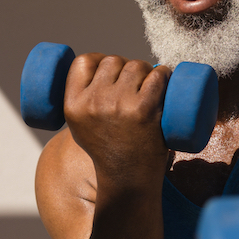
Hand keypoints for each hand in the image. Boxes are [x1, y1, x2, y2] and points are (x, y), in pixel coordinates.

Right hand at [63, 53, 172, 186]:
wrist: (128, 178)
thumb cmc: (108, 150)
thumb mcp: (80, 127)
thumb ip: (82, 100)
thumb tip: (98, 66)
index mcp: (73, 105)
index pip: (83, 62)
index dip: (99, 60)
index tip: (111, 70)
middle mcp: (93, 102)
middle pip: (113, 61)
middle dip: (126, 68)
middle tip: (136, 86)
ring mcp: (119, 105)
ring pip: (136, 65)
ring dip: (147, 72)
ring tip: (150, 89)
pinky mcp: (144, 109)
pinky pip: (157, 75)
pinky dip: (165, 75)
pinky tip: (165, 82)